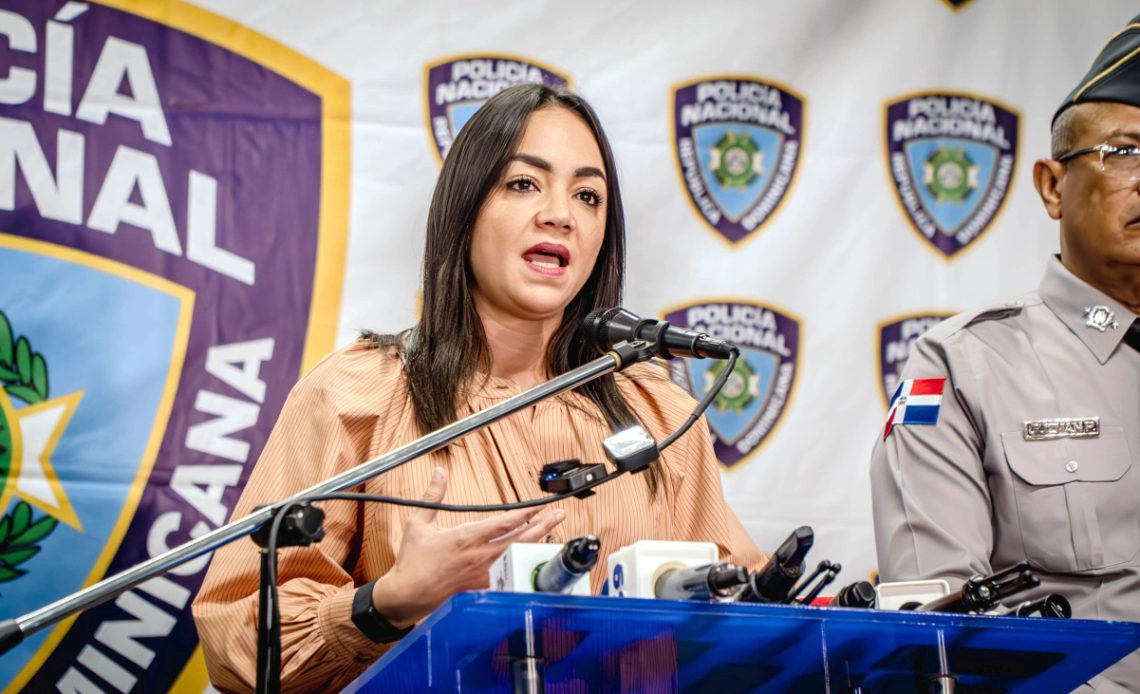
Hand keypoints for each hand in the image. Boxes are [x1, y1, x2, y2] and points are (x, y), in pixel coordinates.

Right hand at [371, 467, 564, 627]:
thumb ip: (433, 496)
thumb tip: (438, 473)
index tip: (540, 505)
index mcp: (466, 538)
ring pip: (518, 556)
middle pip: (520, 539)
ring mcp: (484, 573)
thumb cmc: (413, 561)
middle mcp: (480, 556)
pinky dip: (524, 565)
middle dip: (542, 525)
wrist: (408, 595)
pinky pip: (510, 575)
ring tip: (552, 532)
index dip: (526, 512)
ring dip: (537, 543)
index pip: (504, 522)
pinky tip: (534, 559)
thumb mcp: (419, 523)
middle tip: (559, 514)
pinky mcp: (482, 587)